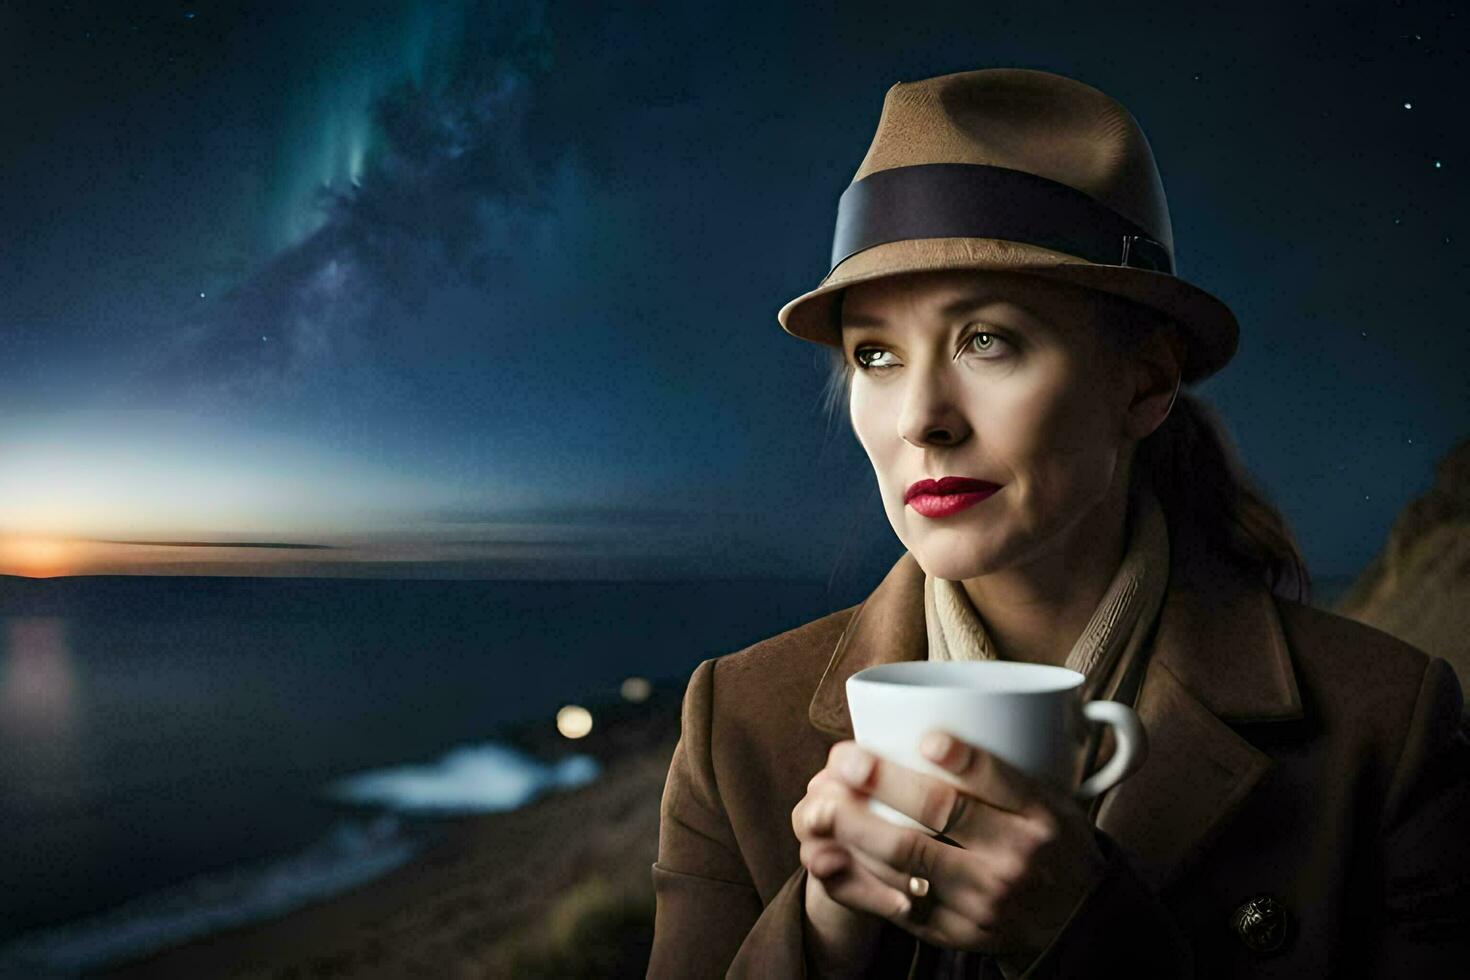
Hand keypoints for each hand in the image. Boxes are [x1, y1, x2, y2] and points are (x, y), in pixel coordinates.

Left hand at [792, 730, 1108, 963]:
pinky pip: (897, 903)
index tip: (926, 736)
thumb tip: (936, 719)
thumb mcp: (1054, 798)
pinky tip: (827, 853)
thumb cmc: (1051, 842)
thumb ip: (1008, 763)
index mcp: (1041, 815)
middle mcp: (1014, 858)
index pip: (1001, 781)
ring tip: (820, 803)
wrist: (1077, 922)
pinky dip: (856, 878)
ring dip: (854, 829)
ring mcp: (984, 900)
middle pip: (941, 815)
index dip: (963, 758)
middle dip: (883, 782)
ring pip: (907, 860)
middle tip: (843, 758)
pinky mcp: (957, 932)